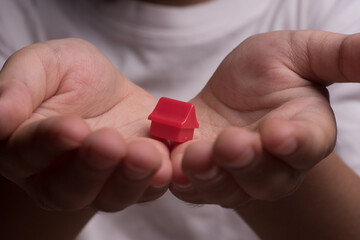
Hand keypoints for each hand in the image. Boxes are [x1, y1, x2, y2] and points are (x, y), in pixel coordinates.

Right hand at [0, 39, 170, 211]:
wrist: (111, 92)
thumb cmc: (73, 77)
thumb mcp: (45, 65)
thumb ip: (20, 86)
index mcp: (26, 147)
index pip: (28, 152)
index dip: (48, 142)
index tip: (71, 127)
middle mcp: (58, 176)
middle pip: (67, 188)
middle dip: (90, 167)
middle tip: (108, 143)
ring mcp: (99, 183)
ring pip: (107, 197)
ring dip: (127, 179)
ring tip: (144, 154)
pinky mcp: (134, 180)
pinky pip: (143, 191)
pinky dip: (154, 182)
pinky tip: (165, 166)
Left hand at [170, 30, 357, 207]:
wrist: (231, 92)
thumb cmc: (269, 71)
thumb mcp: (301, 53)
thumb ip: (340, 57)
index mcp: (304, 132)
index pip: (307, 145)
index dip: (296, 143)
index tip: (280, 135)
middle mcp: (273, 163)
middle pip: (266, 177)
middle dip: (248, 163)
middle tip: (232, 144)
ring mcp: (236, 173)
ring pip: (227, 188)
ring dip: (211, 175)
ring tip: (195, 156)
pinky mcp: (203, 174)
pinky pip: (194, 187)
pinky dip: (183, 182)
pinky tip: (173, 170)